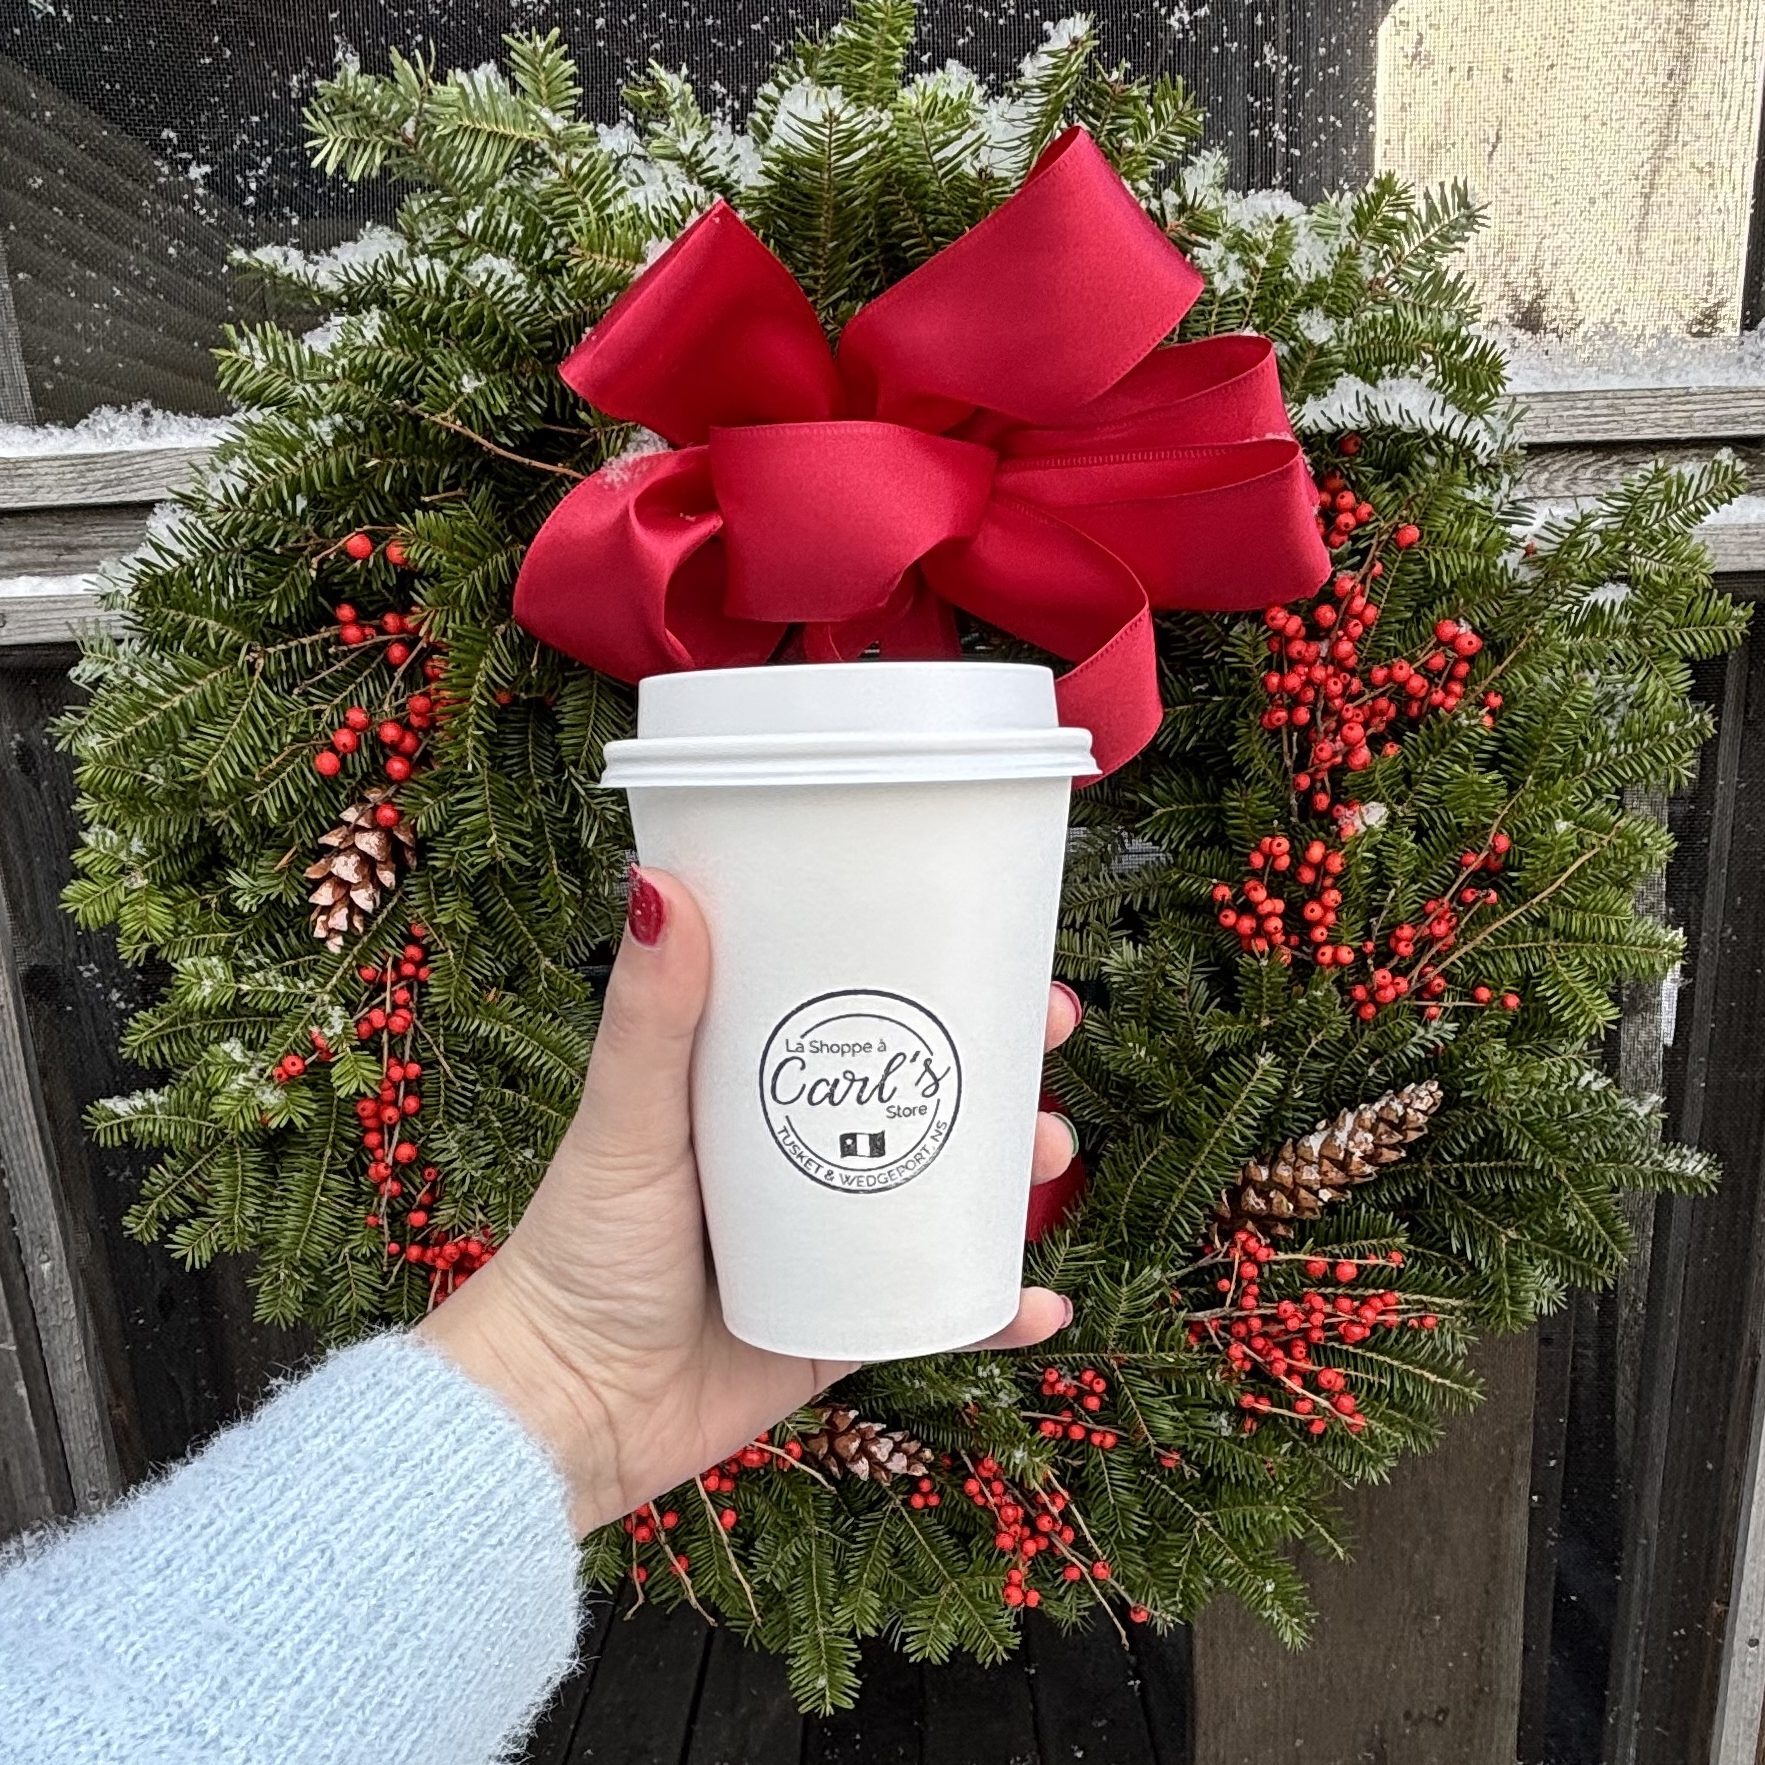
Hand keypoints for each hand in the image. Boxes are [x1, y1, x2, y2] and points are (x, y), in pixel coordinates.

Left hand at [418, 867, 1082, 1535]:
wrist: (562, 1415)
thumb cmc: (576, 1254)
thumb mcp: (625, 1125)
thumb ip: (649, 1020)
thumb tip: (660, 884)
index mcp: (753, 1095)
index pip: (854, 1017)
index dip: (931, 980)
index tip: (998, 950)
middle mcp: (800, 1161)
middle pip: (920, 1098)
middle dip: (997, 1070)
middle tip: (1044, 1043)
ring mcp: (830, 1247)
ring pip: (947, 1197)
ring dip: (1013, 1176)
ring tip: (1048, 1155)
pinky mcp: (844, 1328)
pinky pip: (939, 1312)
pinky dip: (994, 1310)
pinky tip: (1042, 1305)